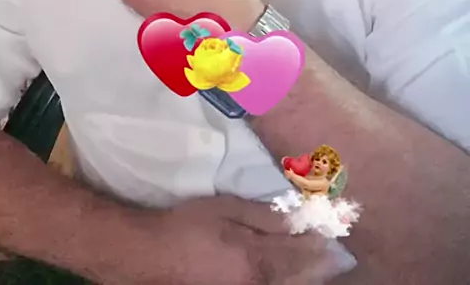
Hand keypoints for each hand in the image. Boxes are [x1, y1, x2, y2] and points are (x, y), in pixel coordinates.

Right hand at [125, 195, 354, 284]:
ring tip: (324, 263)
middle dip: (321, 263)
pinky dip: (287, 280)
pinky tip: (290, 274)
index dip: (321, 242)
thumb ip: (265, 217)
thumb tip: (300, 217)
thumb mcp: (227, 211)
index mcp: (257, 260)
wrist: (148, 256)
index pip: (301, 252)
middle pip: (299, 277)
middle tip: (340, 252)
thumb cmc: (187, 227)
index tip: (339, 230)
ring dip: (307, 275)